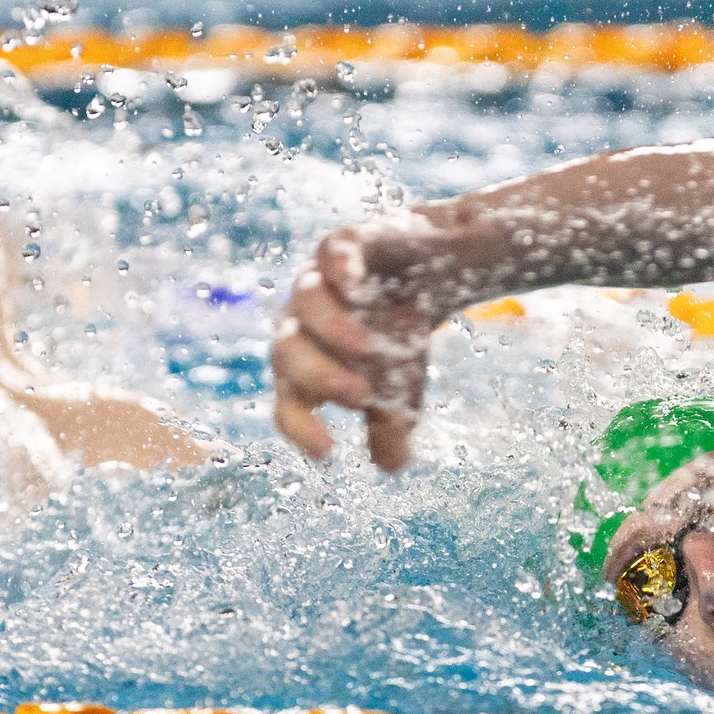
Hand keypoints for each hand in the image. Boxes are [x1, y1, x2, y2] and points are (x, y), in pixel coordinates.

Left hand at [272, 221, 440, 470]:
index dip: (301, 427)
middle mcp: (300, 322)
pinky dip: (340, 270)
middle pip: (287, 351)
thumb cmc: (400, 337)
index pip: (289, 400)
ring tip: (368, 349)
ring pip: (307, 303)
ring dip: (333, 330)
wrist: (427, 273)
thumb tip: (391, 468)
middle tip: (359, 397)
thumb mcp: (400, 392)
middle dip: (320, 376)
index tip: (328, 453)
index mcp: (305, 364)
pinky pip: (332, 254)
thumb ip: (389, 428)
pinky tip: (356, 287)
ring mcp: (318, 279)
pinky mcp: (343, 245)